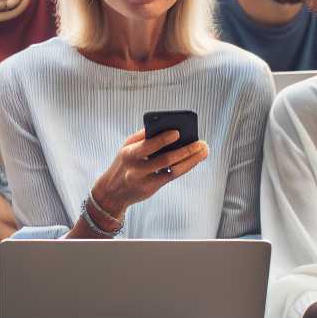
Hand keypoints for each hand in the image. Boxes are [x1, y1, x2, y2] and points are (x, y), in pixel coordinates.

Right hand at [90, 129, 210, 223]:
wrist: (112, 191)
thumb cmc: (124, 163)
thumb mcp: (127, 148)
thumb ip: (143, 137)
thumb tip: (167, 127)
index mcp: (129, 153)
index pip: (147, 145)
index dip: (163, 139)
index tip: (178, 132)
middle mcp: (136, 168)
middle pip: (164, 159)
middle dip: (185, 150)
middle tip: (201, 143)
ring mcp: (145, 180)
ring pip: (172, 169)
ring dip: (191, 160)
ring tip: (203, 151)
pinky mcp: (152, 188)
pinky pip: (172, 176)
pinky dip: (185, 167)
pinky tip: (194, 160)